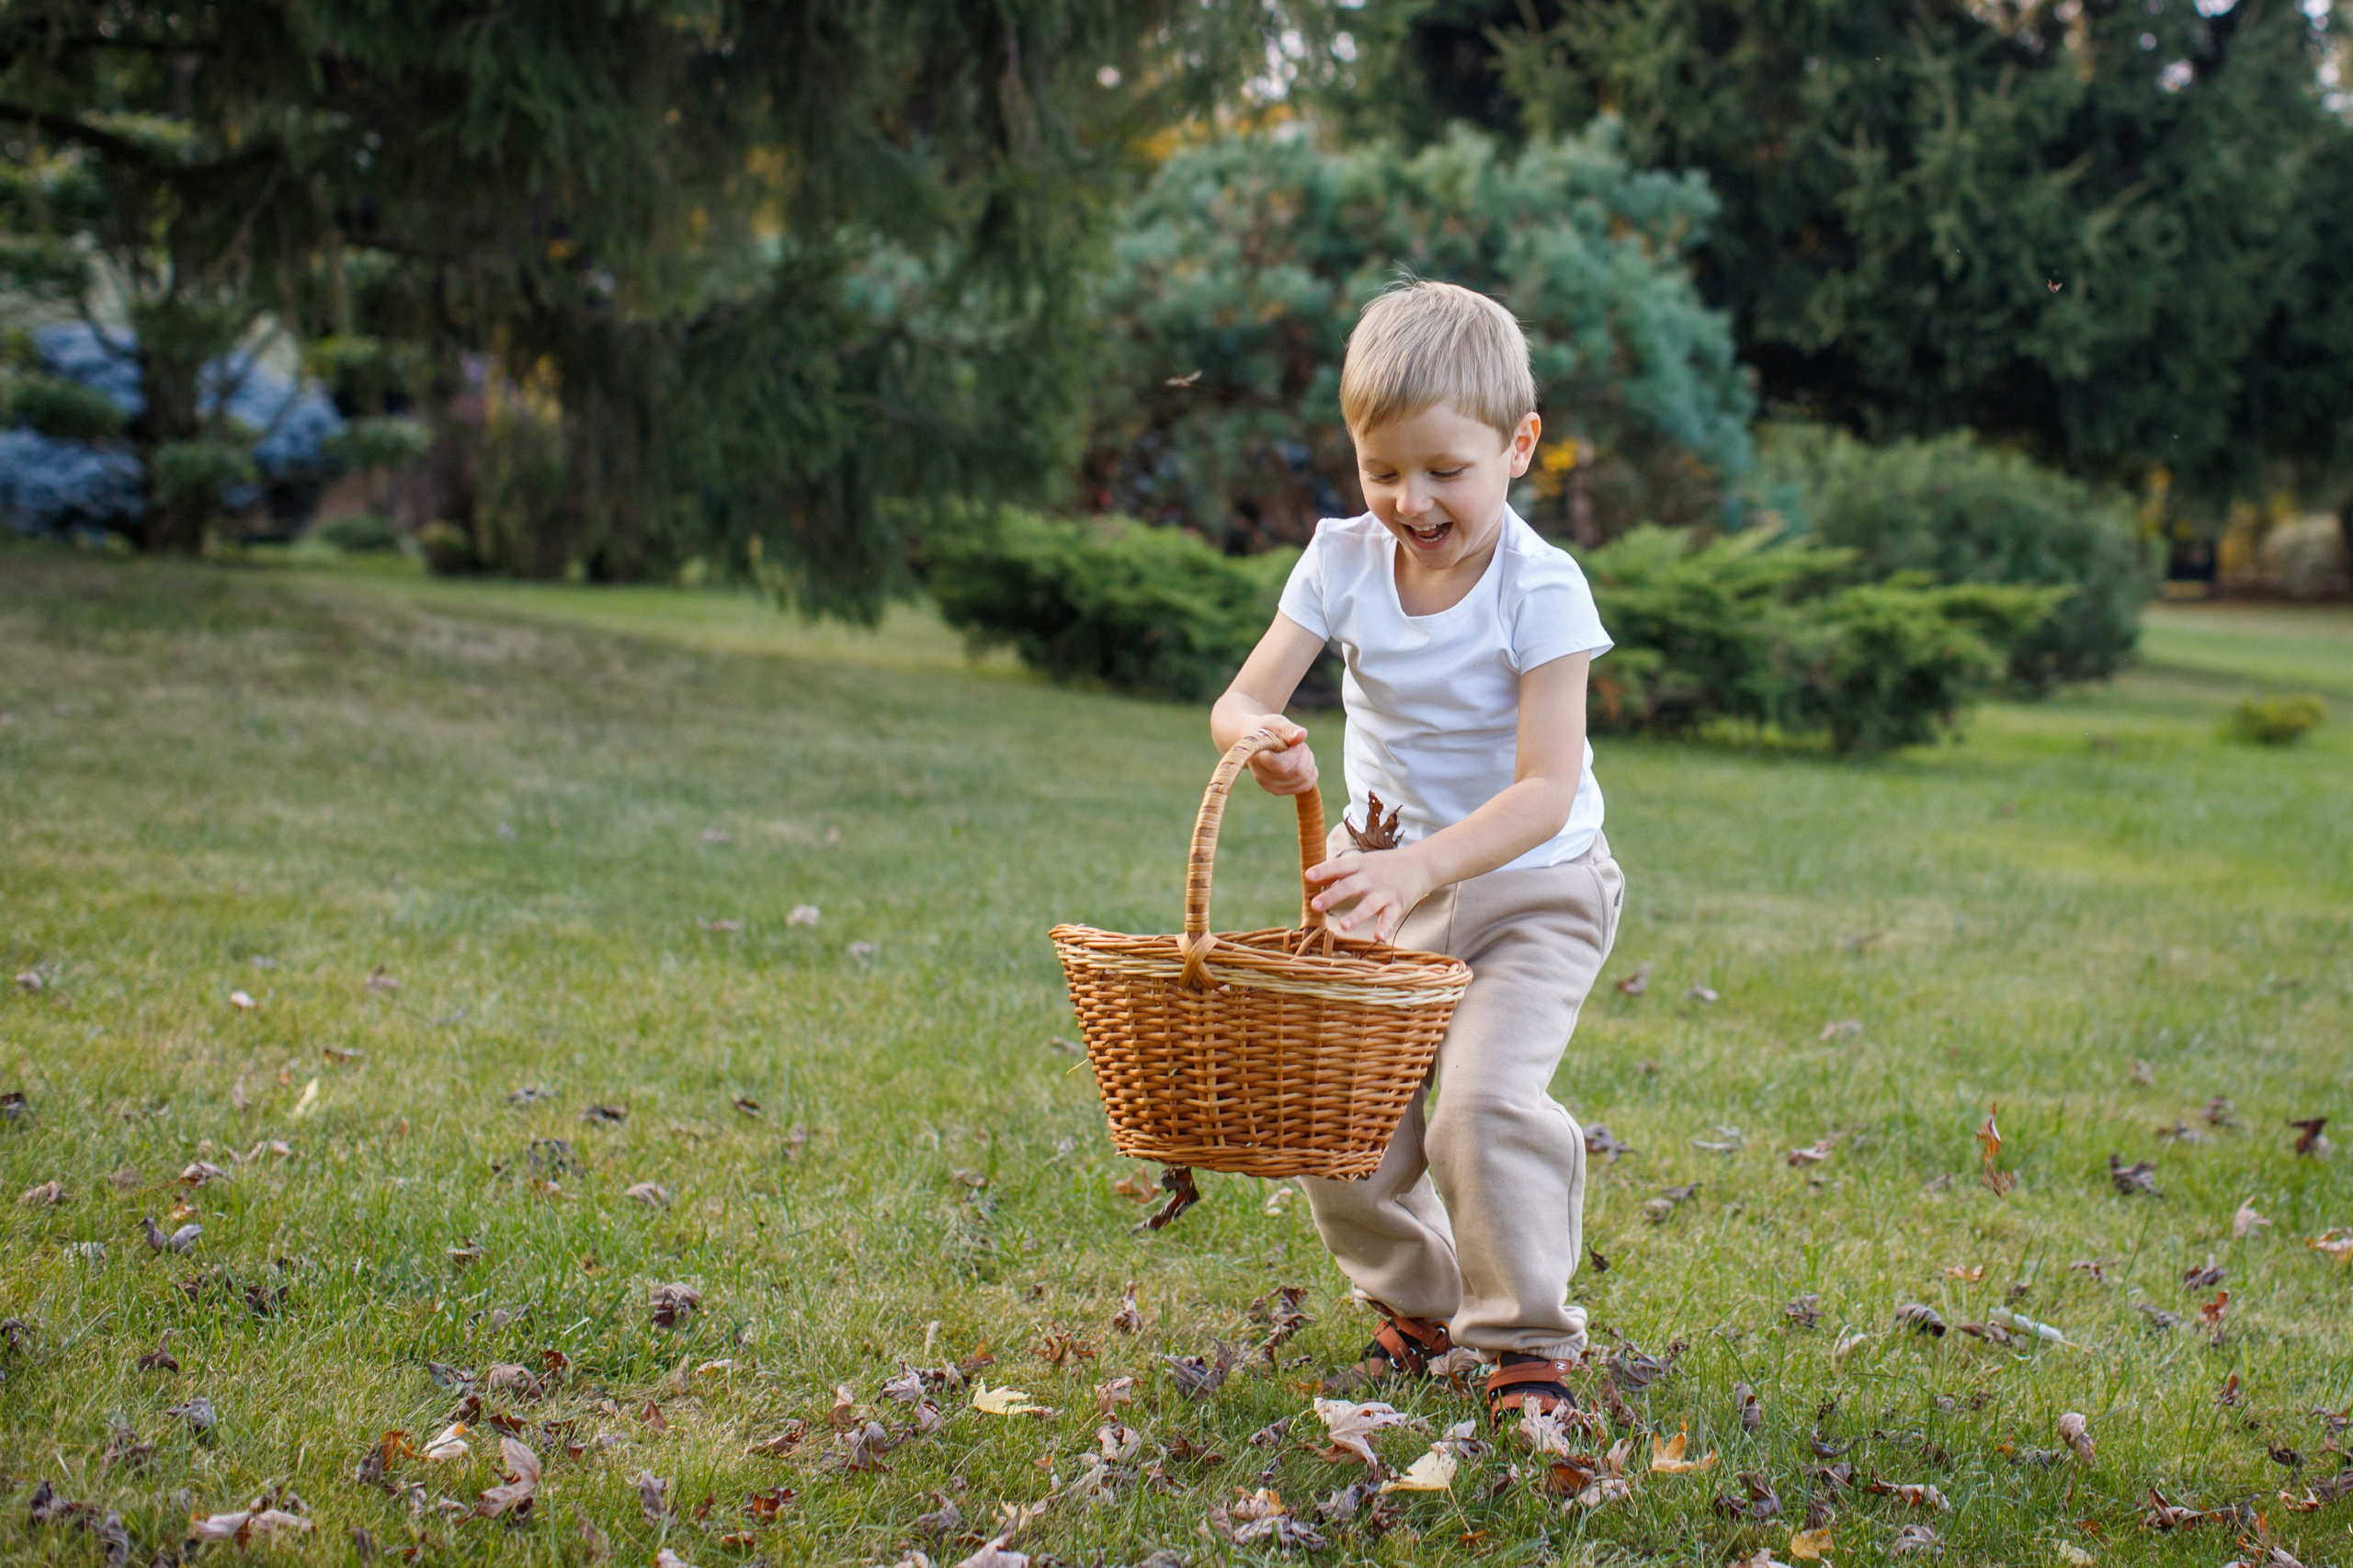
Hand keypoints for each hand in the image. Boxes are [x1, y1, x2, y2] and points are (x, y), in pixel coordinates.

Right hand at [1243, 719, 1317, 797]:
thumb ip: (1289, 728)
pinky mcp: (1279, 792)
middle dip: (1304, 754)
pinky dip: (1309, 771)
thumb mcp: (1276, 722)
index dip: (1295, 753)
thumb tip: (1302, 735)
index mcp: (1258, 758)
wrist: (1255, 742)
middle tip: (1295, 743)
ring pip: (1304, 779)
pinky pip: (1306, 785)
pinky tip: (1299, 761)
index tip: (1292, 741)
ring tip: (1295, 750)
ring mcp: (1271, 787)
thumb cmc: (1266, 729)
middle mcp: (1262, 777)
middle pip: (1298, 772)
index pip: (1282, 765)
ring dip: (1308, 761)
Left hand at [1304, 846, 1433, 943]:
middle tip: (1314, 905)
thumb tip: (1309, 876)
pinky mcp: (1397, 904)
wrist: (1419, 864)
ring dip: (1356, 915)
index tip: (1308, 876)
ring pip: (1369, 904)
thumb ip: (1337, 870)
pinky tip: (1378, 938)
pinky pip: (1389, 917)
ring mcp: (1384, 892)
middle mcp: (1371, 878)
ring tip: (1343, 926)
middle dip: (1332, 896)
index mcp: (1359, 866)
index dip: (1324, 871)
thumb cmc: (1383, 866)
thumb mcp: (1361, 862)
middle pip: (1350, 886)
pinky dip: (1385, 927)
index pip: (1339, 867)